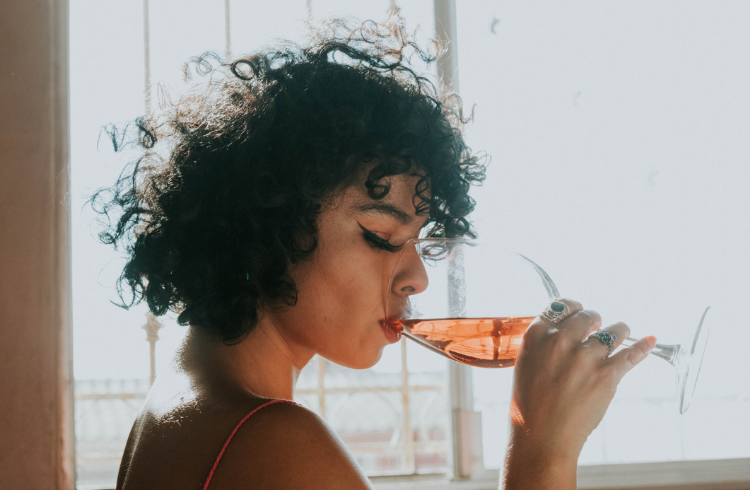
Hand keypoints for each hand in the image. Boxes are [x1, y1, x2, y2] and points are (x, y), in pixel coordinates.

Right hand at [503, 298, 654, 487]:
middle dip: (596, 320)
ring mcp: (586, 358)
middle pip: (588, 316)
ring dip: (620, 330)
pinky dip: (643, 347)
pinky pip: (631, 354)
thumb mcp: (526, 366)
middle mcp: (561, 342)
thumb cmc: (530, 407)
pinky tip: (650, 341)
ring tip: (622, 331)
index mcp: (537, 337)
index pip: (560, 306)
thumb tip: (561, 336)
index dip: (573, 307)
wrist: (542, 437)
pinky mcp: (607, 376)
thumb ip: (543, 347)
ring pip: (613, 331)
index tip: (579, 310)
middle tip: (598, 326)